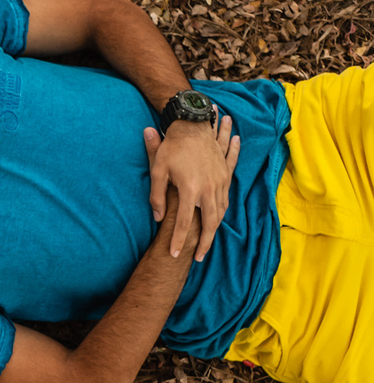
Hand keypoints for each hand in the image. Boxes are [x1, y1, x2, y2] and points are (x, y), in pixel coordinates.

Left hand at [143, 112, 239, 260]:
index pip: (185, 223)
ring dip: (215, 230)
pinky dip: (223, 213)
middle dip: (204, 244)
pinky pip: (227, 199)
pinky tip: (219, 220)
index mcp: (191, 189)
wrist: (194, 124)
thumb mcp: (157, 171)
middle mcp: (209, 188)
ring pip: (221, 213)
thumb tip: (157, 217)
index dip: (179, 241)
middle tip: (197, 258)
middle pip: (210, 224)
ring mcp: (220, 182)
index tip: (174, 255)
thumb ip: (156, 196)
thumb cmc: (172, 147)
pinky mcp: (226, 176)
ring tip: (207, 244)